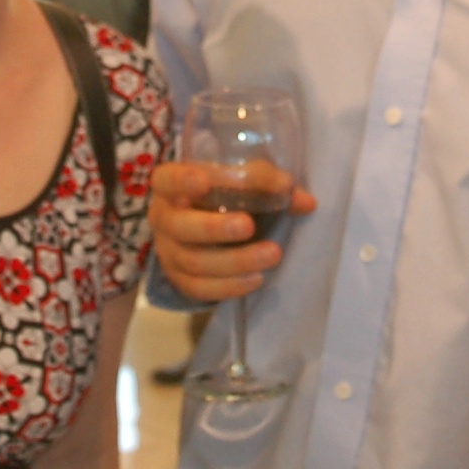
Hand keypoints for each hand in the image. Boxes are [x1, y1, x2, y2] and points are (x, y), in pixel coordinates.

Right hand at [146, 159, 316, 304]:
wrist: (201, 230)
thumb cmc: (220, 195)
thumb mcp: (238, 181)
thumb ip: (268, 184)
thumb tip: (305, 201)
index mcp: (170, 185)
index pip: (168, 180)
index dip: (182, 180)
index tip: (204, 181)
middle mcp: (163, 218)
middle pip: (180, 226)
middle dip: (215, 228)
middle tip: (249, 226)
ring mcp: (168, 252)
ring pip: (195, 262)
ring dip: (236, 260)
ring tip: (272, 253)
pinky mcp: (180, 280)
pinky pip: (201, 289)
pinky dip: (230, 286)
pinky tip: (257, 278)